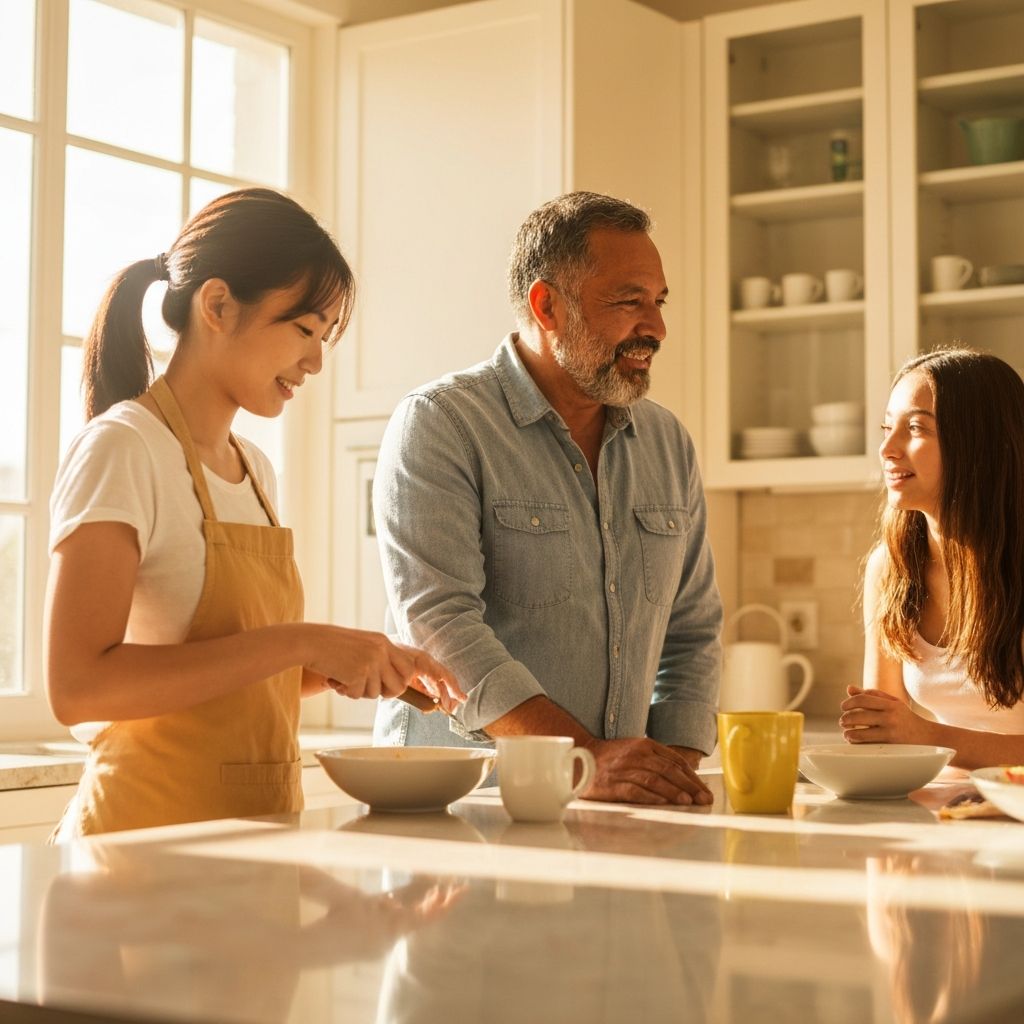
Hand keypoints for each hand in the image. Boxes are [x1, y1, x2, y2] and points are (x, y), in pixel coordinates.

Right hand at [306, 627, 464, 710]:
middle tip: (362, 682)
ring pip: (380, 692)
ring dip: (362, 691)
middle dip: (385, 690)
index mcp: (385, 642)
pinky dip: (347, 691)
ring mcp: (372, 660)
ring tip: (344, 676)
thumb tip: (400, 683)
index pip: (416, 664)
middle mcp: (383, 649)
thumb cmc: (333, 649)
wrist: (310, 642)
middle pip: (400, 683)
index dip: (430, 680)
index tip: (451, 696)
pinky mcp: (359, 671)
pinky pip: (361, 694)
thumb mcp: (363, 649)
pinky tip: (336, 677)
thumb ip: (382, 661)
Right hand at [582, 737, 713, 806]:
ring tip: (688, 801)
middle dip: (689, 786)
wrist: (582, 757)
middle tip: (703, 799)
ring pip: (654, 780)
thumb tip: (686, 777)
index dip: (692, 777)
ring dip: (673, 791)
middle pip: (668, 770)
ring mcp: (624, 769)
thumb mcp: (637, 751)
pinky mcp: (613, 784)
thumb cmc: (614, 758)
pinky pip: (635, 791)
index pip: (675, 760)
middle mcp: (636, 755)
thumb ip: (658, 760)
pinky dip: (651, 797)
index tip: (704, 790)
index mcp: (645, 745)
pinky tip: (663, 804)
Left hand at [839, 685, 936, 744]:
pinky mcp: (891, 745)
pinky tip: (854, 741)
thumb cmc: (904, 717)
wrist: (927, 736)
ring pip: (861, 733)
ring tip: (846, 733)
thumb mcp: (891, 702)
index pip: (862, 699)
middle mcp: (890, 716)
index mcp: (890, 704)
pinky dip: (857, 743)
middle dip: (846, 719)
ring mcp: (891, 732)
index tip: (843, 707)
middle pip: (859, 715)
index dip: (848, 702)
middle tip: (842, 721)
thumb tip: (849, 689)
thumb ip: (871, 695)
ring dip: (849, 733)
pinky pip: (868, 745)